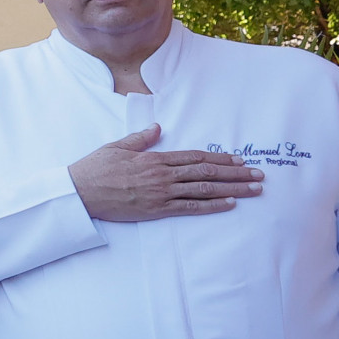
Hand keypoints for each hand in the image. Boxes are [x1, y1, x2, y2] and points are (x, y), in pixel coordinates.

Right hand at [69, 125, 262, 221]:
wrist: (80, 192)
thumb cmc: (95, 169)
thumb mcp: (116, 147)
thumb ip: (140, 139)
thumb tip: (158, 129)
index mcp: (154, 158)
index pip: (194, 157)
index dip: (219, 158)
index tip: (239, 159)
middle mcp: (162, 174)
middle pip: (206, 172)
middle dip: (235, 173)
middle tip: (258, 174)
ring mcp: (161, 193)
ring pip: (204, 189)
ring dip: (231, 188)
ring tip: (253, 189)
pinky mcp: (157, 209)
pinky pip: (190, 207)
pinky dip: (211, 206)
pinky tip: (229, 203)